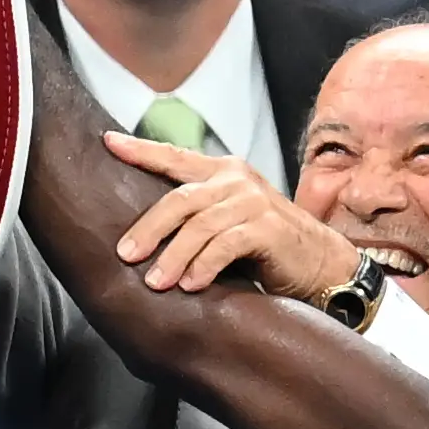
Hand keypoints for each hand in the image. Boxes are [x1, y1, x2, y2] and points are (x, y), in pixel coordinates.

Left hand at [104, 132, 361, 298]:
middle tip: (125, 255)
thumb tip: (139, 235)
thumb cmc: (266, 247)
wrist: (321, 263)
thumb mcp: (227, 222)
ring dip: (173, 256)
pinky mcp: (268, 228)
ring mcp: (254, 202)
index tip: (107, 143)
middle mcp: (237, 180)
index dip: (140, 150)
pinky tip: (191, 285)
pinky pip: (225, 245)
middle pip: (179, 199)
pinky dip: (204, 266)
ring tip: (155, 282)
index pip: (174, 157)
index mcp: (223, 172)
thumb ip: (195, 216)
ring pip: (199, 225)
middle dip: (149, 229)